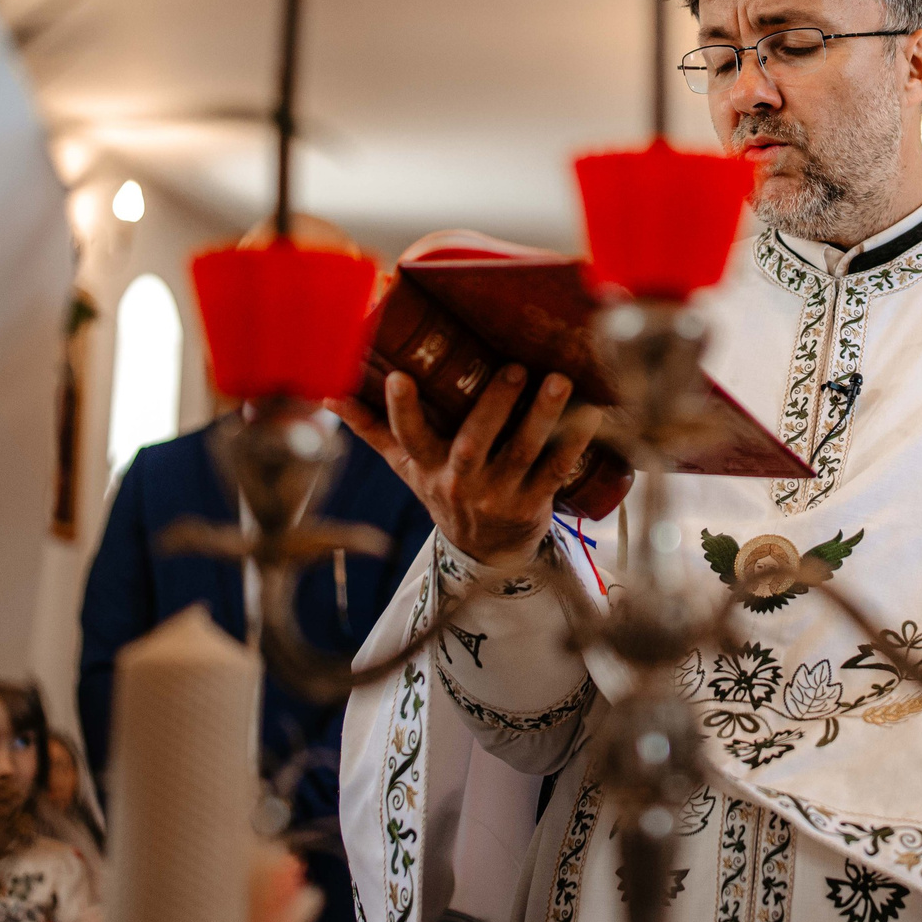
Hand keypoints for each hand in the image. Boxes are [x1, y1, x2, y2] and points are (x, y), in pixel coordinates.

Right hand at [343, 366, 603, 567]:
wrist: (486, 553)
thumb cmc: (445, 491)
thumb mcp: (407, 466)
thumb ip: (373, 430)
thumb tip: (330, 394)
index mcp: (426, 468)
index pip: (407, 438)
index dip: (400, 411)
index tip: (399, 376)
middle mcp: (460, 483)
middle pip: (472, 444)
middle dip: (492, 406)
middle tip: (513, 367)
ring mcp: (499, 495)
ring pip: (522, 453)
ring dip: (542, 416)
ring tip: (559, 381)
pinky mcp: (534, 503)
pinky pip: (556, 471)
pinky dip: (574, 443)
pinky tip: (591, 414)